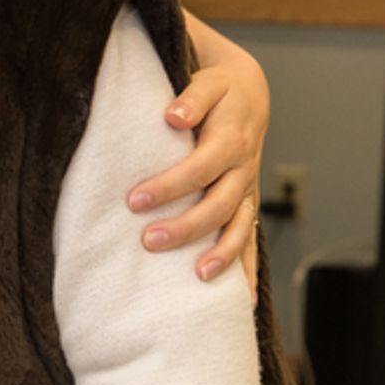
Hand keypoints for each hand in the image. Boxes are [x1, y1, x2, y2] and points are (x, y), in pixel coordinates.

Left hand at [128, 22, 267, 297]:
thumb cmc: (216, 89)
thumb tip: (172, 116)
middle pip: (218, 204)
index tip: (134, 200)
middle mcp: (243, 169)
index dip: (170, 185)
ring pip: (238, 227)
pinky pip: (250, 240)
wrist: (249, 93)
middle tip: (148, 241)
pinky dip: (246, 271)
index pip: (200, 167)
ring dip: (221, 254)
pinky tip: (242, 302)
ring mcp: (247, 190)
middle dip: (186, 226)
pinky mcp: (247, 205)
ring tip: (197, 276)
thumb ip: (191, 97)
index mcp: (230, 139)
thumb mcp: (206, 82)